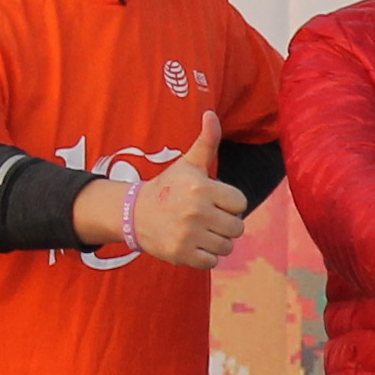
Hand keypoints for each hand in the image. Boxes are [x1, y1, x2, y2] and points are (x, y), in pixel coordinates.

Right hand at [110, 112, 249, 271]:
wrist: (133, 214)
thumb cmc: (168, 187)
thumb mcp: (187, 163)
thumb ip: (206, 141)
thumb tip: (211, 113)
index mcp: (202, 189)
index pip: (240, 204)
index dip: (229, 203)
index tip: (213, 201)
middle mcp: (196, 212)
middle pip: (237, 227)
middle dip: (225, 223)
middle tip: (206, 217)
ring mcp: (188, 235)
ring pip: (227, 246)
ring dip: (217, 241)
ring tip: (200, 231)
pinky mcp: (181, 255)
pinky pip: (212, 261)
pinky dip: (206, 256)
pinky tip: (192, 243)